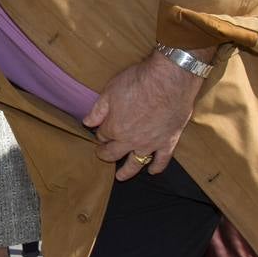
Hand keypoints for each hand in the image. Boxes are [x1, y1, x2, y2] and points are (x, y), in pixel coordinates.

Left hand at [82, 48, 210, 180]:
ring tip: (121, 177)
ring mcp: (150, 144)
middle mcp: (131, 141)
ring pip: (136, 163)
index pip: (103, 135)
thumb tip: (86, 122)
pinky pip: (162, 160)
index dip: (100, 133)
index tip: (100, 131)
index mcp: (115, 128)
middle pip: (114, 153)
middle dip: (106, 154)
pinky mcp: (168, 142)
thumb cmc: (139, 82)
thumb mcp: (111, 91)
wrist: (170, 80)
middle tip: (102, 154)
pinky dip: (157, 167)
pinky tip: (153, 171)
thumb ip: (98, 110)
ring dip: (127, 171)